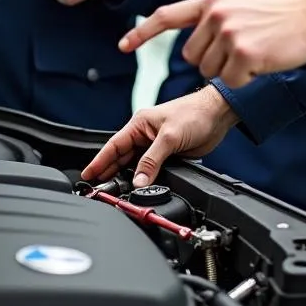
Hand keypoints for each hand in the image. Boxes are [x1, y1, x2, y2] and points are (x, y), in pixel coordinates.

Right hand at [81, 86, 239, 187]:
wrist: (217, 114)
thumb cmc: (194, 113)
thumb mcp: (169, 137)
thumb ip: (152, 161)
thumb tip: (138, 180)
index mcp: (139, 124)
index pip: (114, 145)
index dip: (99, 161)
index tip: (88, 175)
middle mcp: (145, 135)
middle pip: (121, 157)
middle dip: (109, 172)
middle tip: (97, 189)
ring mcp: (156, 145)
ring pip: (135, 165)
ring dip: (127, 177)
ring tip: (115, 192)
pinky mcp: (168, 155)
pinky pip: (151, 169)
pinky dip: (144, 179)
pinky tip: (140, 188)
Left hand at [118, 0, 305, 88]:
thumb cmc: (277, 17)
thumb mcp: (238, 5)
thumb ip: (213, 17)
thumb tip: (192, 42)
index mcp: (211, 1)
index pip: (166, 15)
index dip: (142, 32)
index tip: (123, 45)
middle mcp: (215, 14)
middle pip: (192, 57)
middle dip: (212, 62)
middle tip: (240, 51)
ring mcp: (228, 33)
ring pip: (209, 71)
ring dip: (229, 71)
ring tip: (253, 53)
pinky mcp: (243, 53)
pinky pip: (230, 81)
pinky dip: (245, 79)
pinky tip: (261, 62)